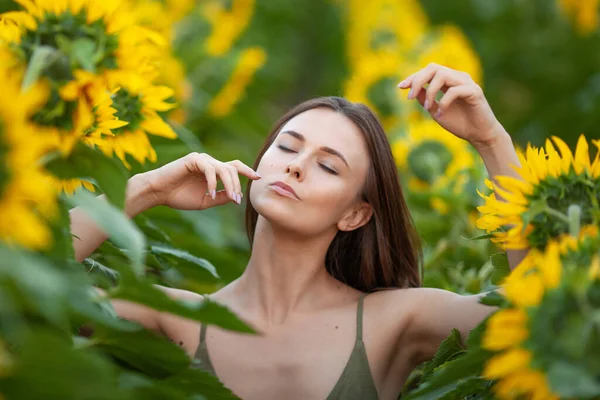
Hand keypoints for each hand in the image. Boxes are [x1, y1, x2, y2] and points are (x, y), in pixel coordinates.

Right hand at [140, 152, 260, 209]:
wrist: (158, 193)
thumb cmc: (179, 197)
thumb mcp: (205, 201)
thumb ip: (221, 198)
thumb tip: (236, 197)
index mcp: (213, 171)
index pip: (234, 168)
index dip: (247, 171)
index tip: (258, 178)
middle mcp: (209, 163)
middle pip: (232, 169)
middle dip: (238, 185)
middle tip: (237, 200)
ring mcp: (202, 159)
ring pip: (224, 169)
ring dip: (230, 184)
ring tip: (231, 198)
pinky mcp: (193, 159)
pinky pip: (210, 169)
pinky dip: (213, 182)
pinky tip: (210, 193)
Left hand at [398, 63, 506, 148]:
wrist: (480, 135)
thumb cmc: (460, 123)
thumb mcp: (435, 111)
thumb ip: (425, 99)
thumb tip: (412, 89)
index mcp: (449, 80)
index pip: (428, 71)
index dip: (413, 77)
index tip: (400, 87)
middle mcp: (458, 78)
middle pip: (433, 68)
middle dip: (418, 80)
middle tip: (409, 97)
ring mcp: (467, 83)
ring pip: (442, 75)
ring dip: (430, 92)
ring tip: (426, 108)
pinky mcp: (475, 91)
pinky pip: (454, 90)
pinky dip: (444, 102)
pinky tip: (440, 113)